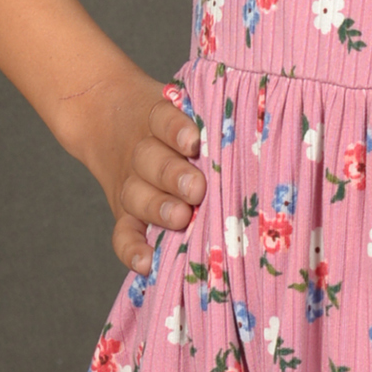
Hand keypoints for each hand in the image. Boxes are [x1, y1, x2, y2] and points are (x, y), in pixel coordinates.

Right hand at [65, 63, 205, 274]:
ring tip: (181, 218)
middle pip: (149, 160)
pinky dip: (132, 249)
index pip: (162, 119)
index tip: (193, 142)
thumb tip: (265, 137)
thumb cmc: (173, 125)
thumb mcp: (184, 108)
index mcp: (156, 120)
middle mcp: (140, 152)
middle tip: (197, 189)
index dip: (175, 131)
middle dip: (173, 175)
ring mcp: (130, 185)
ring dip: (158, 208)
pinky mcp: (124, 215)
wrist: (106, 117)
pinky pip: (122, 234)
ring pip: (136, 195)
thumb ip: (214, 122)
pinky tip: (148, 262)